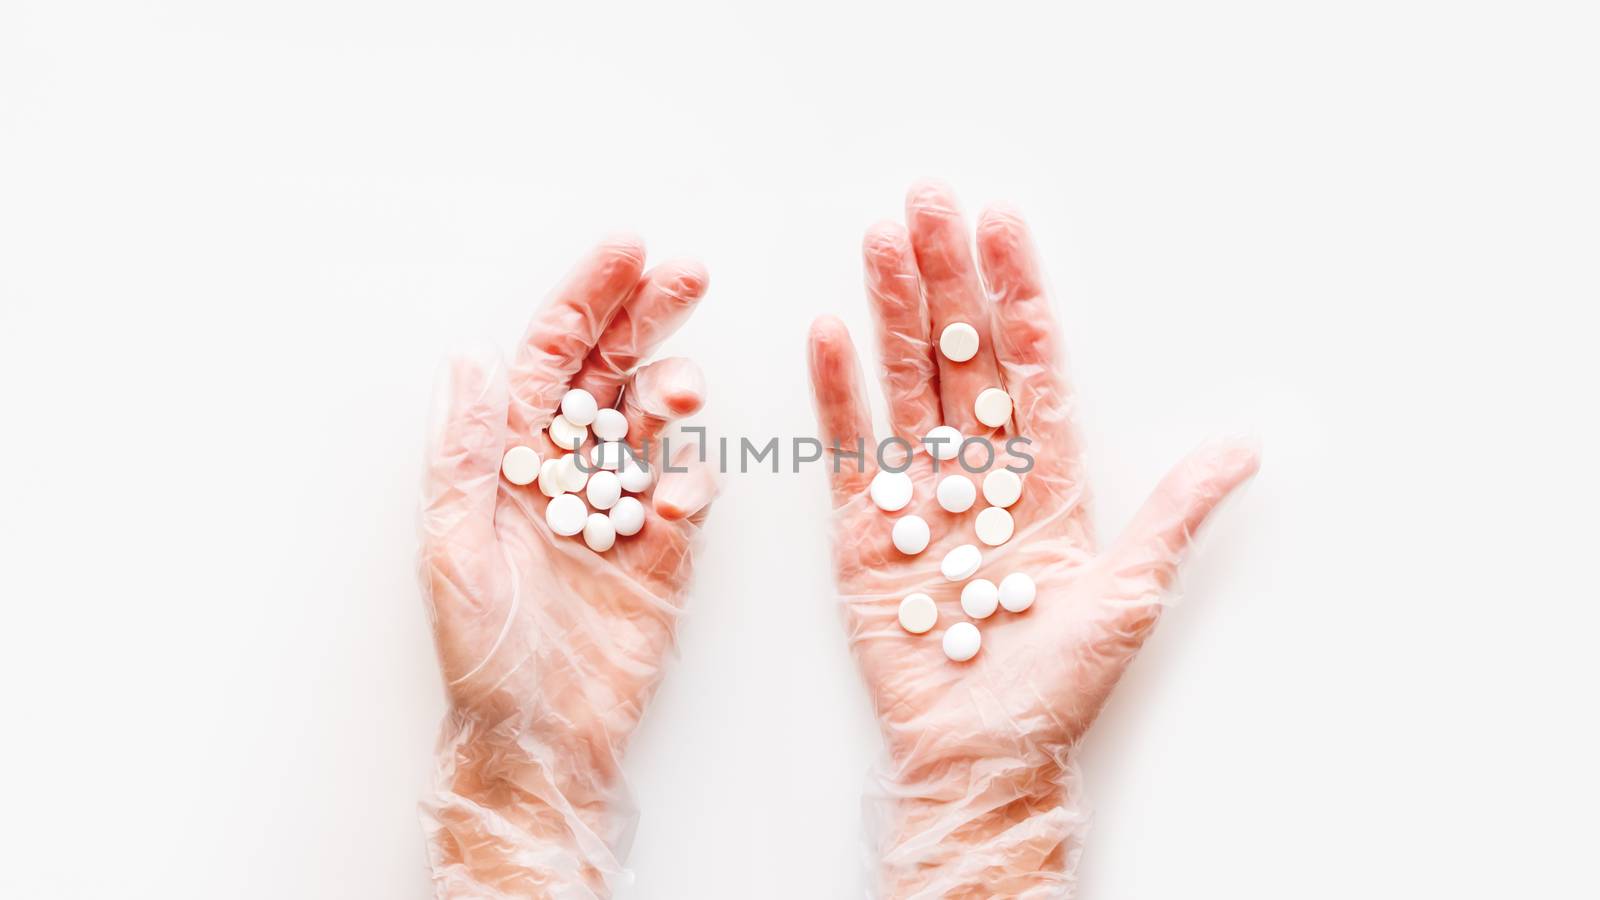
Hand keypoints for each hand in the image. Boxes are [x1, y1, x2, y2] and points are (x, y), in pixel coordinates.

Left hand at [420, 238, 716, 897]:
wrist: (539, 736)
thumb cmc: (482, 648)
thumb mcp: (454, 542)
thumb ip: (466, 449)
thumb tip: (470, 356)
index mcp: (511, 457)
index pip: (553, 357)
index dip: (588, 300)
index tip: (626, 252)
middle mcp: (568, 470)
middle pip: (612, 370)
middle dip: (649, 316)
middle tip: (688, 274)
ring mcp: (620, 506)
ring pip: (655, 424)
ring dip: (670, 395)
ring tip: (679, 391)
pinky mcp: (665, 552)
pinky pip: (688, 496)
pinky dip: (690, 485)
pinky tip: (676, 498)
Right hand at [808, 182, 1258, 897]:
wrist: (980, 753)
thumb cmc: (1059, 683)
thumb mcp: (1131, 590)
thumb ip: (1177, 510)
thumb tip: (1248, 446)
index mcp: (1045, 477)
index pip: (1031, 365)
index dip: (1018, 294)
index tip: (1004, 226)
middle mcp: (980, 473)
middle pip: (960, 356)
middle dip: (947, 278)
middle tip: (930, 201)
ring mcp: (918, 496)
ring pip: (905, 384)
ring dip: (892, 311)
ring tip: (882, 241)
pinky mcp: (864, 530)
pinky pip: (850, 447)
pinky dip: (839, 392)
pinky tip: (835, 330)